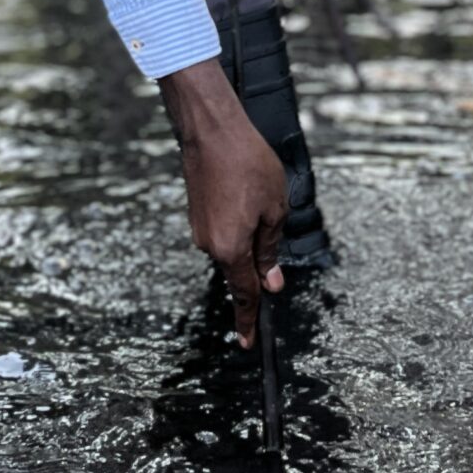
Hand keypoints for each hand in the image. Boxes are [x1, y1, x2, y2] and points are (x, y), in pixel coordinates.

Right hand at [159, 59, 285, 345]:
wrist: (212, 130)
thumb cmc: (248, 164)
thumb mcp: (275, 208)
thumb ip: (271, 249)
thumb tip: (271, 281)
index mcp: (231, 249)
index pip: (245, 293)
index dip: (249, 319)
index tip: (248, 343)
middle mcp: (210, 244)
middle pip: (240, 266)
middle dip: (259, 257)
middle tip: (273, 225)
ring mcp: (200, 229)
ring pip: (233, 245)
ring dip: (250, 232)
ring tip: (261, 193)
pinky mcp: (197, 213)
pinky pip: (223, 229)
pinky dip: (238, 221)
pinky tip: (246, 191)